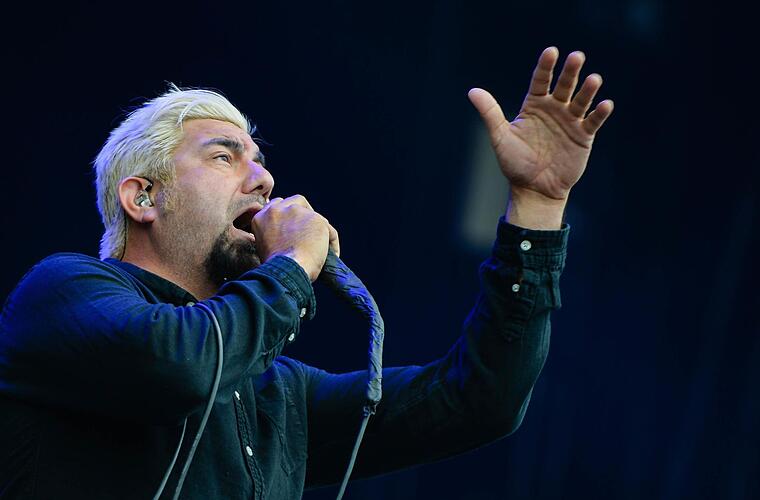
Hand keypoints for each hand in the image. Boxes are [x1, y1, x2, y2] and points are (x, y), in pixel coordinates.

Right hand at [251, 195, 338, 280]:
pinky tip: (332, 253)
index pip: (277, 206)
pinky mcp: (315, 219)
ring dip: (318, 227)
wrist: (286, 270)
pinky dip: (331, 240)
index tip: (294, 226)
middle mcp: (277, 209)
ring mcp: (297, 212)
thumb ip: (273, 234)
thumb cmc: (276, 268)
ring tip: (322, 246)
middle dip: (305, 212)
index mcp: (261, 217)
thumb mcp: (265, 247)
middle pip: (296, 201)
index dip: (288, 215)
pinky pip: (328, 230)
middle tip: (311, 229)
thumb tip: (290, 237)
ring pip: (314, 215)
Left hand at [468, 47, 613, 201]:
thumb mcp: (500, 137)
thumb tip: (472, 91)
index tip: (551, 51)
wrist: (534, 188)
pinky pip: (593, 121)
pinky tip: (605, 104)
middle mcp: (554, 109)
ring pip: (581, 100)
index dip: (546, 66)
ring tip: (594, 79)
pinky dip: (600, 113)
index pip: (540, 80)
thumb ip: (490, 113)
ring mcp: (570, 121)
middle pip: (563, 85)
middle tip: (577, 56)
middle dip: (570, 71)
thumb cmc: (515, 163)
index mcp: (534, 105)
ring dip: (588, 89)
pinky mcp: (583, 136)